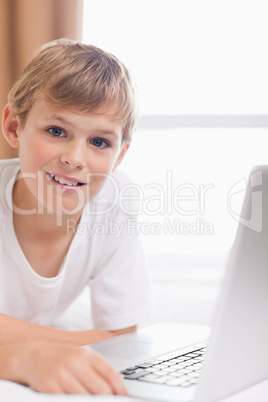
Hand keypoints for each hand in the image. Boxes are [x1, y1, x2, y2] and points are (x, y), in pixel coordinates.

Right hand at [2, 342, 127, 394]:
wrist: (31, 356)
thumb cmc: (60, 358)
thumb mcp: (79, 356)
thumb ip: (97, 369)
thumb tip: (115, 388)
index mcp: (85, 354)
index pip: (109, 372)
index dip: (120, 387)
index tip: (124, 396)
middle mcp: (74, 364)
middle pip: (101, 389)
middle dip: (108, 399)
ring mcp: (62, 377)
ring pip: (86, 399)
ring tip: (93, 401)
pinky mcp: (49, 389)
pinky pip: (68, 401)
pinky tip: (77, 400)